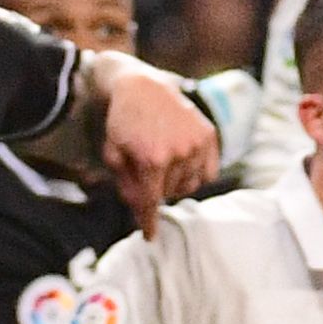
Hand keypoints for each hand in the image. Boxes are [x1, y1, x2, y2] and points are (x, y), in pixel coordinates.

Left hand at [98, 61, 222, 228]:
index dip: (149, 222)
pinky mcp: (208, 135)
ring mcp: (197, 143)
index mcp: (152, 159)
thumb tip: (140, 208)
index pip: (152, 202)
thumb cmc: (123, 121)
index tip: (150, 237)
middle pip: (170, 193)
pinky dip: (197, 174)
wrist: (142, 85)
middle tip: (145, 171)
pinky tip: (184, 163)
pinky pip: (209, 172)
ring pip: (191, 184)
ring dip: (177, 182)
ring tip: (164, 163)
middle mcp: (179, 153)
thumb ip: (126, 184)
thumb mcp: (113, 153)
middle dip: (157, 189)